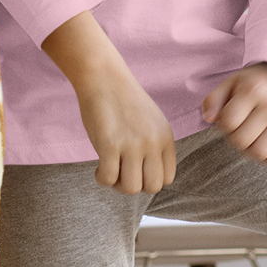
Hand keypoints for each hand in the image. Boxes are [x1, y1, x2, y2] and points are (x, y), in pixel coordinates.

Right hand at [41, 12, 176, 194]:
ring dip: (117, 184)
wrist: (104, 77)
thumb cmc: (123, 100)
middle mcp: (153, 142)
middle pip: (152, 187)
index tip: (135, 170)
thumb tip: (145, 177)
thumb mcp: (151, 122)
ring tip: (109, 169)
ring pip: (131, 188)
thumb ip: (154, 147)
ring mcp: (132, 144)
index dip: (149, 179)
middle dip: (134, 185)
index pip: (168, 178)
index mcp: (165, 137)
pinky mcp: (110, 144)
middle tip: (121, 172)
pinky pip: (108, 178)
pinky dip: (102, 178)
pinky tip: (98, 167)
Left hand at [201, 62, 266, 162]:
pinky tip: (263, 143)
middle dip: (234, 138)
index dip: (222, 125)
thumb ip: (212, 100)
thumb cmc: (253, 82)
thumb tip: (208, 119)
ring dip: (249, 150)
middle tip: (238, 128)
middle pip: (242, 141)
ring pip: (260, 152)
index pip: (229, 123)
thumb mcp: (230, 83)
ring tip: (249, 137)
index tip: (227, 118)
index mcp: (253, 90)